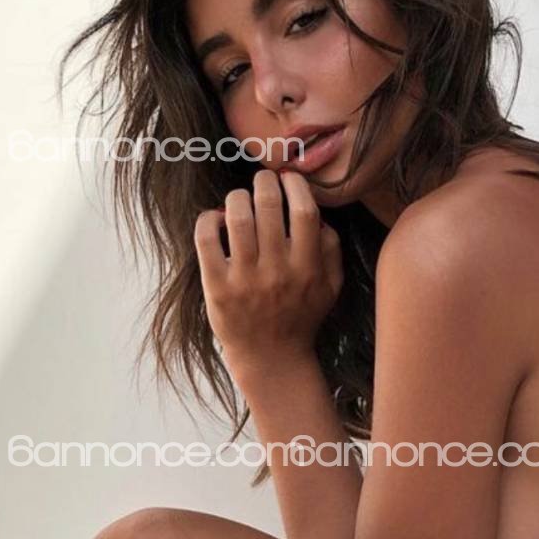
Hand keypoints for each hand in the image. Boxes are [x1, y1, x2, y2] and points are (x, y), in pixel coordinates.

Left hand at [194, 168, 343, 376]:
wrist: (272, 359)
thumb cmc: (302, 317)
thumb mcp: (331, 287)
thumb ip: (332, 250)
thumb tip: (320, 216)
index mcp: (307, 268)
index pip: (304, 212)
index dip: (295, 186)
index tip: (288, 179)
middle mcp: (277, 271)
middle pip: (267, 206)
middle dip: (263, 183)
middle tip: (261, 181)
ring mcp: (245, 280)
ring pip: (236, 218)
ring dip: (236, 198)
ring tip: (239, 201)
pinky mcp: (218, 288)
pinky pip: (206, 239)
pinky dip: (208, 220)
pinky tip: (216, 220)